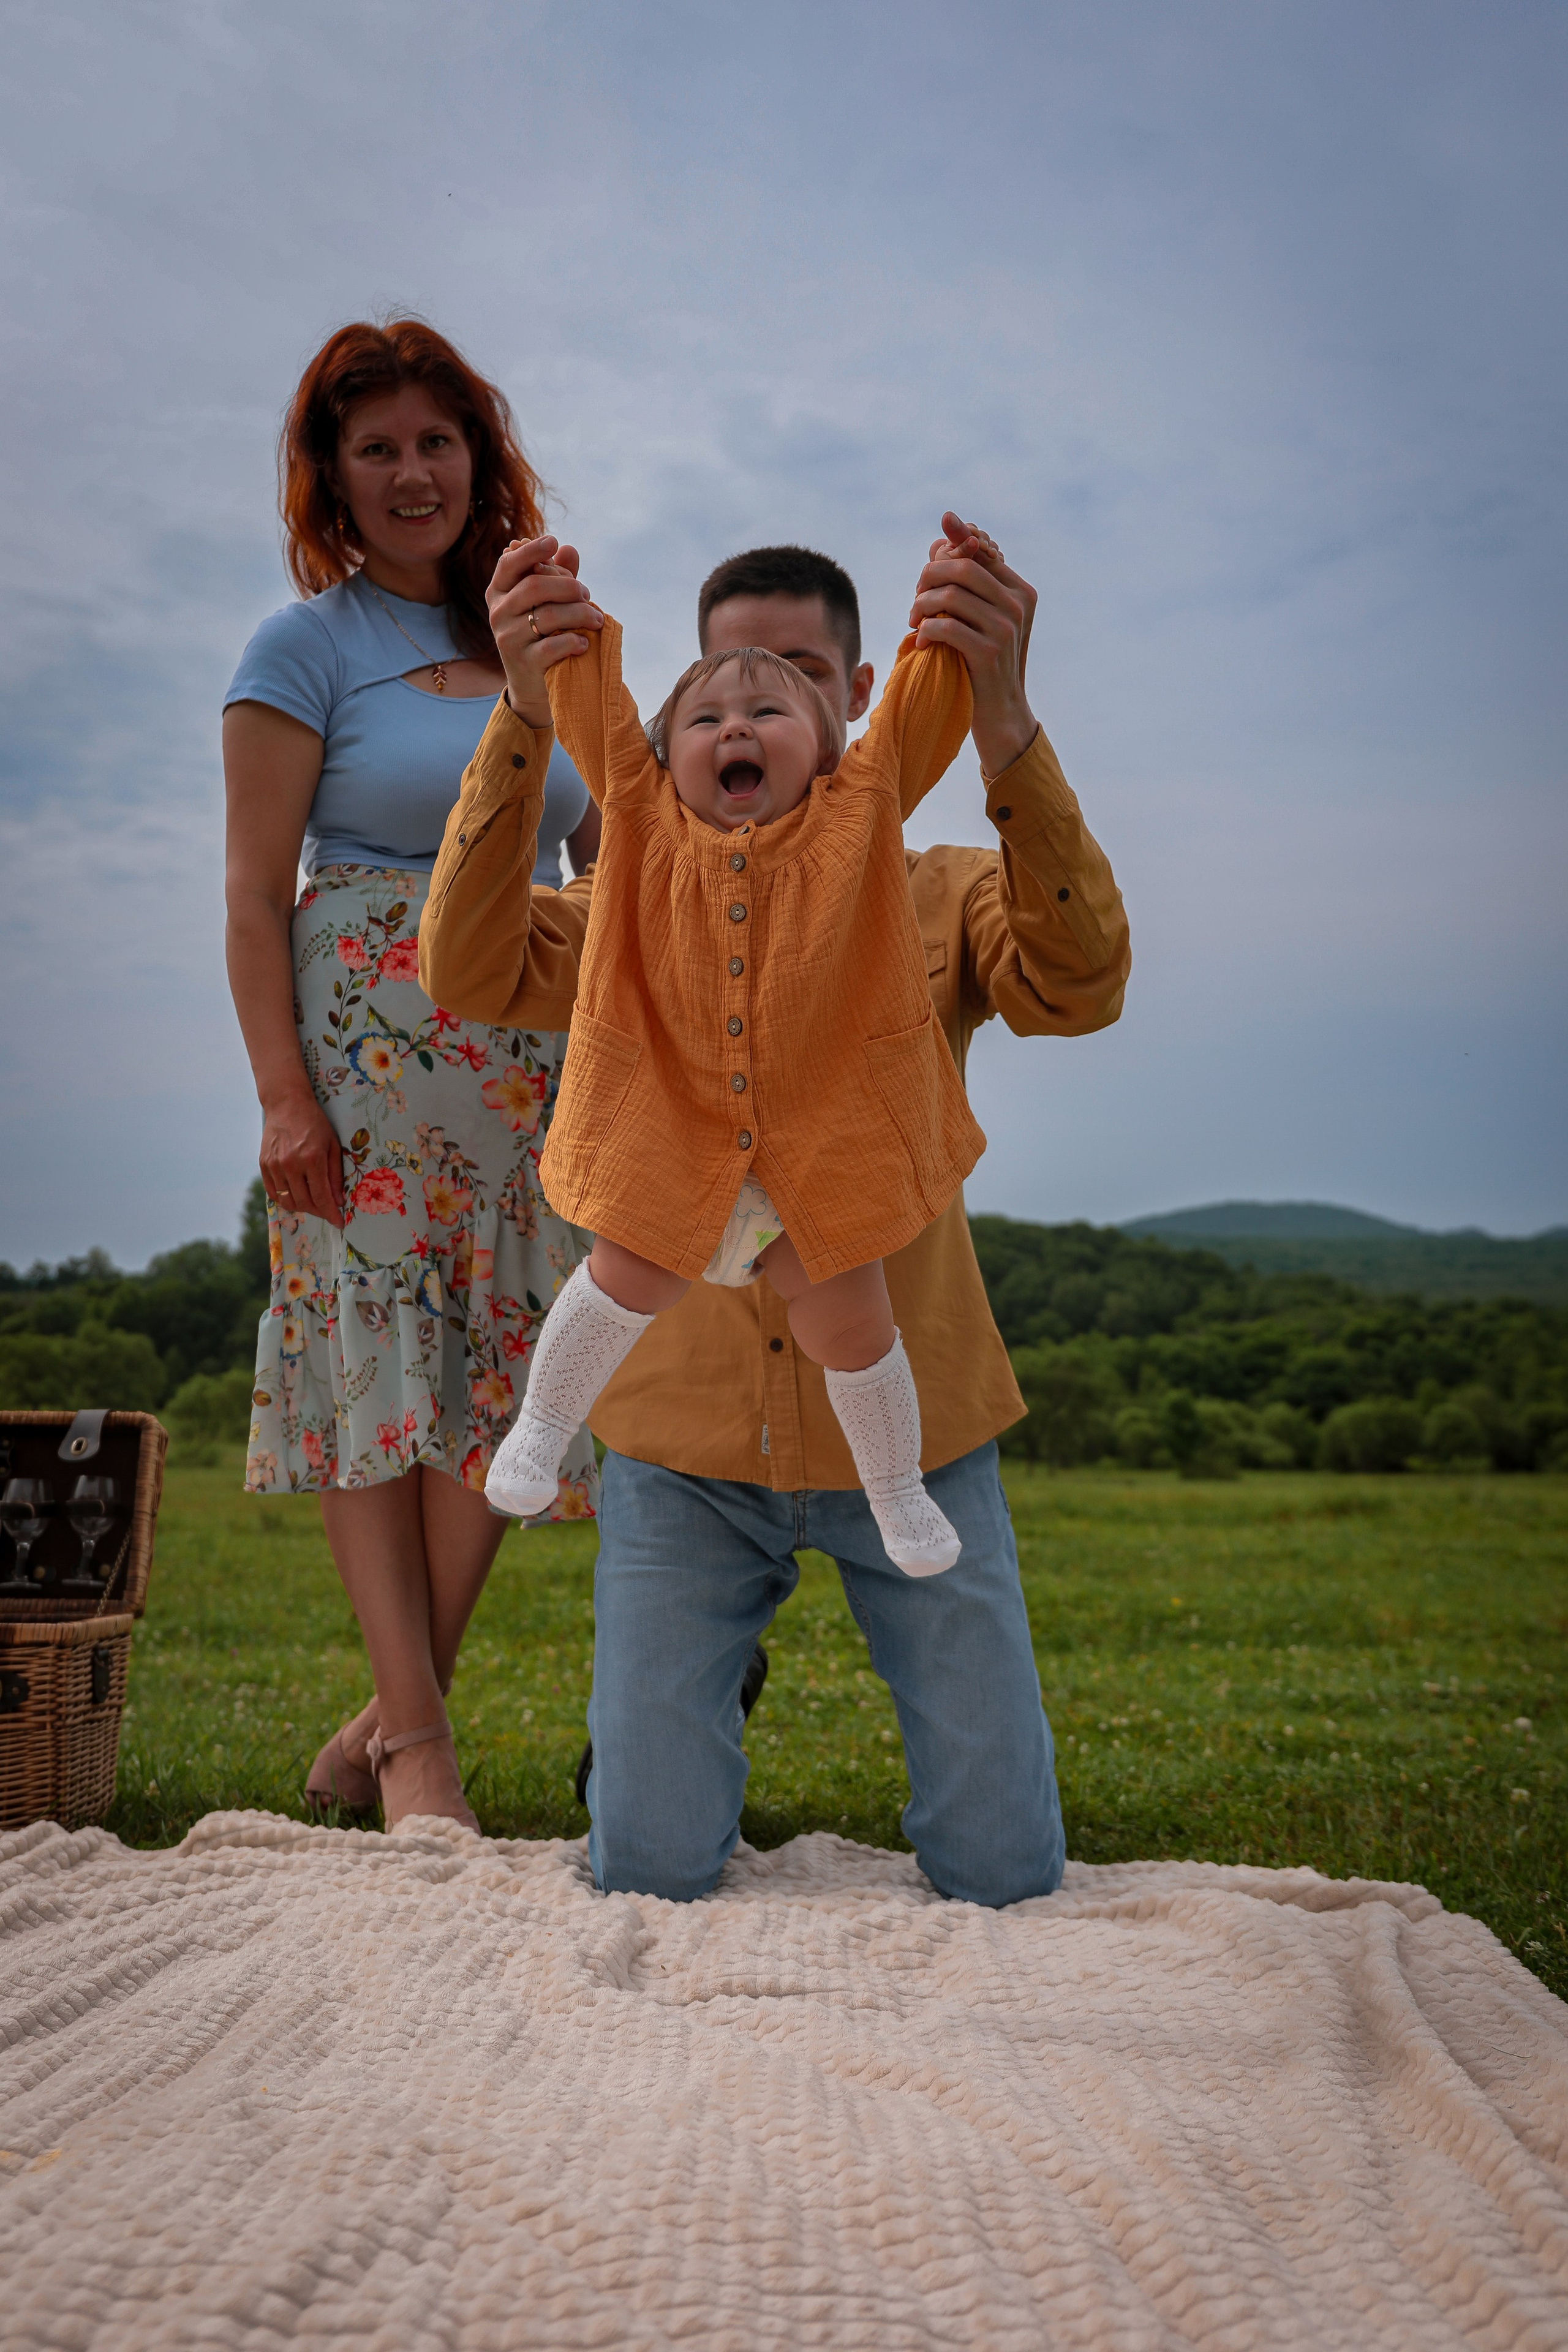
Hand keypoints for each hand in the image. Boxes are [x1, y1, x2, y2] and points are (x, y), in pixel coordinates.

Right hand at [259, 1091, 344, 1229]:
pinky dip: (285, 1199)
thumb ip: (335, 1175)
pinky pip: (274, 1192)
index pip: (321, 1197)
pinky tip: (296, 1196)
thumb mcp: (332, 1145)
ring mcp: (274, 1165)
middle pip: (305, 1202)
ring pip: (288, 1201)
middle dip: (319, 1212)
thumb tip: (338, 1201)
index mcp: (311, 1159)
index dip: (331, 1213)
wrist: (286, 1104)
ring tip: (313, 1204)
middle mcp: (290, 1164)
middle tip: (328, 1212)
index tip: (339, 1223)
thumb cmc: (315, 1123)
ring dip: (302, 1207)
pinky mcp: (264, 1164)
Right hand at [486, 534, 602, 723]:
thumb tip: (569, 549)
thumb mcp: (547, 603)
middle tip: (588, 594)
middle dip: (568, 587)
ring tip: (597, 620)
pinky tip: (584, 643)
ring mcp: (507, 638)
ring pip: (547, 616)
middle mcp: (498, 612)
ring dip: (580, 614)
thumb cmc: (542, 634)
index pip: (509, 564)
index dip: (531, 551)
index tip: (553, 541)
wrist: (532, 684)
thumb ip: (557, 575)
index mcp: (499, 592)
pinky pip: (551, 647)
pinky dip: (573, 642)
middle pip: (534, 587)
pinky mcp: (522, 663)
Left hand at [909, 510, 1038, 777]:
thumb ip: (965, 583)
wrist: (1000, 712)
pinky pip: (946, 627)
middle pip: (962, 567)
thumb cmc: (982, 662)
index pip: (982, 551)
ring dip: (921, 606)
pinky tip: (921, 642)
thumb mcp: (979, 618)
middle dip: (928, 577)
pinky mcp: (989, 652)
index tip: (936, 539)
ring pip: (950, 595)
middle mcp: (1017, 605)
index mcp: (1020, 591)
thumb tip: (939, 540)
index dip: (956, 539)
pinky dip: (926, 631)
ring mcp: (1006, 628)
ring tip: (913, 621)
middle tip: (914, 599)